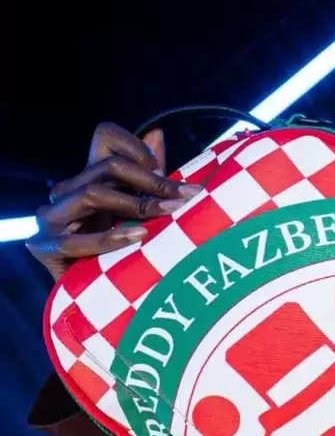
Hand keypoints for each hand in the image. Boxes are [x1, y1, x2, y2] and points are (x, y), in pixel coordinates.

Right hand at [27, 122, 202, 280]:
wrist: (97, 303)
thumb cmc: (122, 254)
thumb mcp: (140, 213)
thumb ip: (149, 180)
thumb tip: (157, 131)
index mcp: (89, 178)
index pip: (104, 137)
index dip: (134, 145)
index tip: (164, 168)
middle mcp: (67, 191)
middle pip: (107, 166)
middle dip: (152, 181)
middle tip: (187, 196)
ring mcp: (52, 217)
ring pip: (92, 193)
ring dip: (137, 204)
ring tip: (170, 213)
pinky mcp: (46, 246)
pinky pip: (79, 240)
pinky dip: (113, 238)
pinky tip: (141, 237)